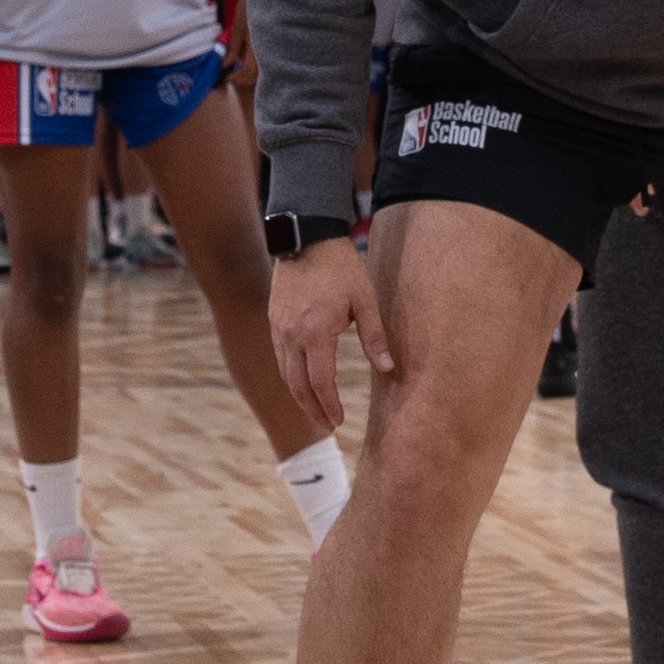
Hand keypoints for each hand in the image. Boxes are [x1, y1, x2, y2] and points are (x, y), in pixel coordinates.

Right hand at [271, 229, 395, 428]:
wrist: (307, 237)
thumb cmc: (341, 268)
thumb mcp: (365, 300)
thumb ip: (375, 337)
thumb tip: (389, 368)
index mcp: (316, 332)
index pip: (321, 382)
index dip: (330, 406)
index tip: (338, 422)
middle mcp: (292, 335)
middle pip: (298, 386)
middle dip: (313, 410)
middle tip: (328, 426)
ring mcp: (279, 328)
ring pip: (285, 374)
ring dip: (300, 397)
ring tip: (316, 411)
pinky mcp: (274, 321)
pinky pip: (280, 357)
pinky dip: (291, 376)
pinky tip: (302, 382)